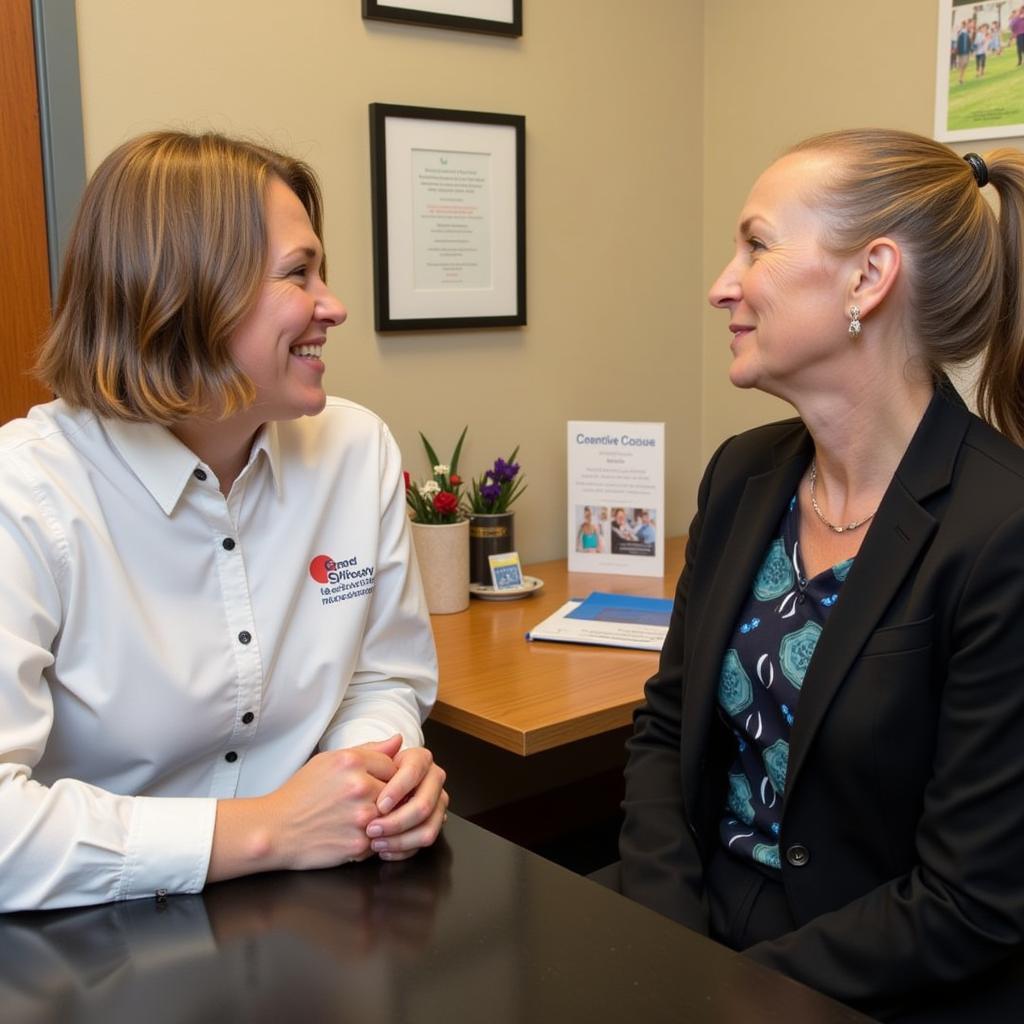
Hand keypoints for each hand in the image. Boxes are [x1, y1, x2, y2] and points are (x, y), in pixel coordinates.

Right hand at [208, 736, 402, 880]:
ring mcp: (361, 816)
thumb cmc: (301, 794)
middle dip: (383, 797)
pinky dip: (371, 838)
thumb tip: (399, 741)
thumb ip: (367, 750)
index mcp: (351, 761)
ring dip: (380, 819)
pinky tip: (350, 833)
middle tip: (360, 803)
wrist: (275, 830)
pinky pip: (381, 839)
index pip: (392, 764)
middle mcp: (359, 786)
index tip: (368, 783)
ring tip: (355, 818)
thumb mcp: (328, 761)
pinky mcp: (359, 844)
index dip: (382, 775)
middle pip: (396, 790)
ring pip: (391, 816)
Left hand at [364, 743, 447, 861]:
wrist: (365, 793)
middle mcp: (434, 779)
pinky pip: (424, 841)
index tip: (379, 805)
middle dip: (397, 821)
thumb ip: (376, 750)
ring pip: (428, 828)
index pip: (414, 772)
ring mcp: (437, 803)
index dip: (398, 789)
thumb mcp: (363, 759)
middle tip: (371, 829)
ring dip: (400, 840)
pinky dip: (403, 850)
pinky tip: (383, 850)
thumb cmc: (361, 775)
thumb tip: (396, 739)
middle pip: (424, 804)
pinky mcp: (432, 824)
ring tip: (374, 843)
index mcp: (420, 759)